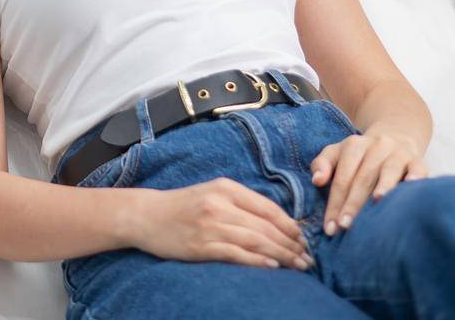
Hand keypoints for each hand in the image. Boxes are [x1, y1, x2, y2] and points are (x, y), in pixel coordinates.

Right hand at [128, 178, 312, 269]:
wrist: (147, 215)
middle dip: (291, 244)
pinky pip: (236, 254)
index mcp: (225, 188)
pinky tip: (272, 267)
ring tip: (297, 265)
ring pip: (255, 240)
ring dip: (281, 255)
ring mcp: (210, 226)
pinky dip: (257, 261)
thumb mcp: (212, 194)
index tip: (304, 239)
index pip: (268, 207)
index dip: (290, 225)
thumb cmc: (183, 206)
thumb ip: (241, 204)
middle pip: (265, 226)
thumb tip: (278, 223)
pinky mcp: (201, 246)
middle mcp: (219, 204)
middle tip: (307, 258)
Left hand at [311, 129, 428, 234]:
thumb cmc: (360, 155)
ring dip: (383, 187)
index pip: (342, 177)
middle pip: (363, 177)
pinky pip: (418, 167)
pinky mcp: (417, 160)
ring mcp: (398, 153)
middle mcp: (377, 146)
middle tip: (346, 226)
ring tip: (376, 204)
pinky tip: (411, 186)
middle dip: (353, 203)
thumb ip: (322, 164)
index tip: (331, 227)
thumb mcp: (337, 154)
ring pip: (390, 170)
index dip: (335, 202)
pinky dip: (416, 176)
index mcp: (354, 145)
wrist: (394, 137)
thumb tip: (317, 180)